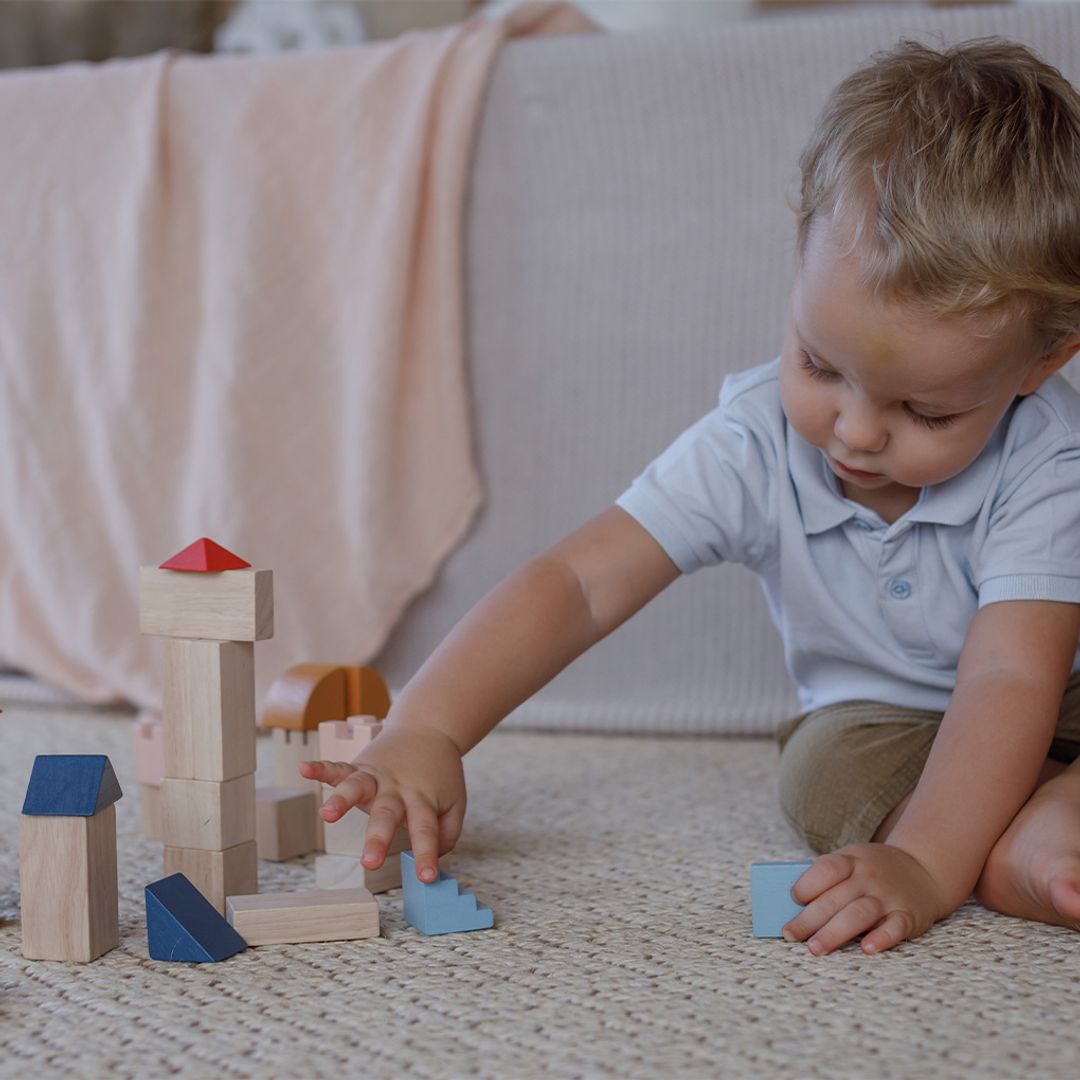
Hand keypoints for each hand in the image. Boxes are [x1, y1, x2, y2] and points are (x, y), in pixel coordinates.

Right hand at [298, 721, 465, 884]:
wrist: (428, 728)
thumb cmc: (440, 775)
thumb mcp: (454, 803)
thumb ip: (447, 833)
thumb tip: (431, 858)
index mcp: (422, 800)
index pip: (426, 830)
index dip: (427, 854)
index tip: (427, 877)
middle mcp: (397, 789)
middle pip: (387, 814)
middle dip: (378, 839)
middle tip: (370, 863)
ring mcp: (376, 776)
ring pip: (357, 787)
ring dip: (341, 800)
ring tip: (326, 815)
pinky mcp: (360, 766)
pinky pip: (338, 767)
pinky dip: (320, 768)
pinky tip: (304, 769)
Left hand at [782, 843, 953, 954]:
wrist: (922, 869)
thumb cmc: (872, 872)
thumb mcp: (852, 862)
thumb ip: (828, 881)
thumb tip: (794, 910)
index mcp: (851, 860)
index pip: (826, 869)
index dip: (807, 884)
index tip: (793, 900)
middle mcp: (869, 877)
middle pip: (835, 898)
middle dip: (810, 919)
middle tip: (790, 935)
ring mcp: (889, 897)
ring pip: (859, 914)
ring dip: (835, 932)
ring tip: (815, 948)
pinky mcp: (908, 917)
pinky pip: (895, 928)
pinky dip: (882, 938)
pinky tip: (867, 949)